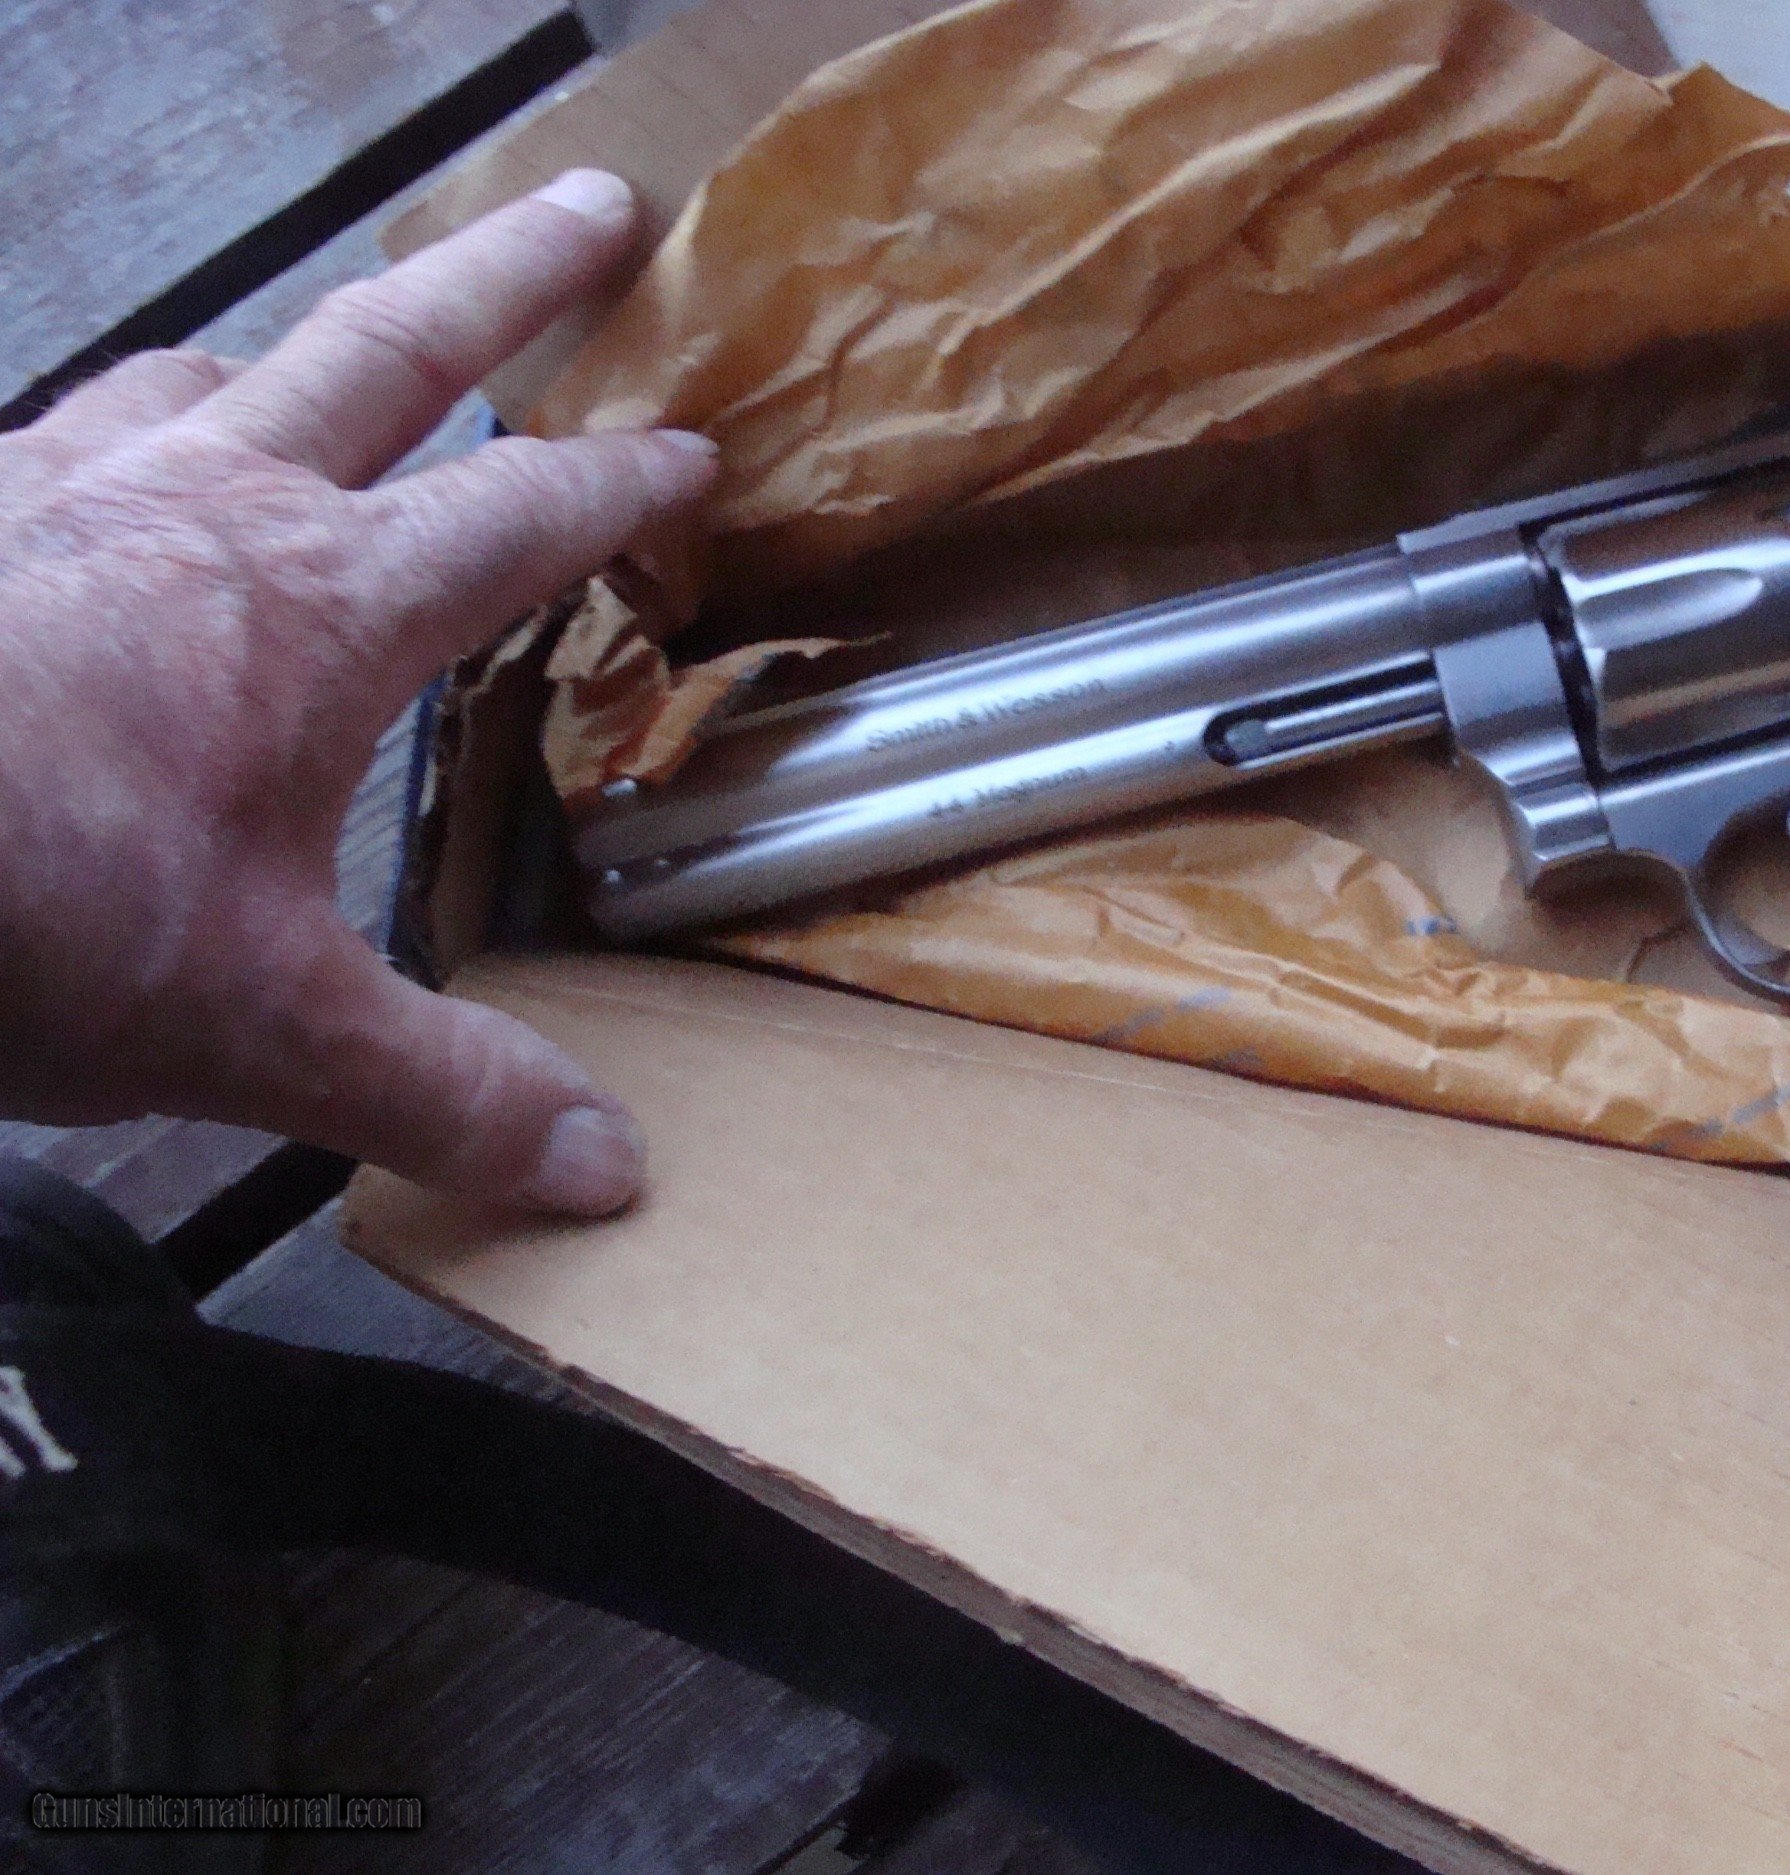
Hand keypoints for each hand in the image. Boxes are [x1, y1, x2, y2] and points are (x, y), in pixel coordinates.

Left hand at [0, 170, 711, 1215]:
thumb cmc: (24, 909)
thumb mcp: (258, 1029)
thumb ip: (443, 1091)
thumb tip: (610, 1170)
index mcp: (320, 607)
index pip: (517, 516)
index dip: (619, 483)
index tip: (693, 452)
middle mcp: (205, 507)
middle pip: (390, 345)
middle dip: (510, 273)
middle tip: (595, 206)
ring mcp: (58, 491)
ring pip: (211, 370)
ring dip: (299, 350)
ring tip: (336, 352)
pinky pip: (67, 431)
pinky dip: (131, 427)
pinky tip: (109, 474)